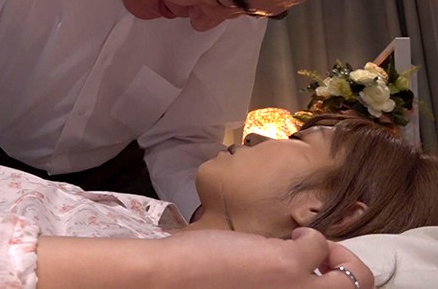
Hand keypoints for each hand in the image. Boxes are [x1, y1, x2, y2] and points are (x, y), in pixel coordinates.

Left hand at [151, 227, 372, 288]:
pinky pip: (317, 244)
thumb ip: (271, 285)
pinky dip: (308, 236)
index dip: (327, 286)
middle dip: (352, 276)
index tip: (320, 279)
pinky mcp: (288, 265)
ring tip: (311, 248)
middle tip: (333, 263)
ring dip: (338, 257)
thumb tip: (285, 269)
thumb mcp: (250, 288)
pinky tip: (287, 237)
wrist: (168, 281)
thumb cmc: (199, 286)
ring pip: (352, 277)